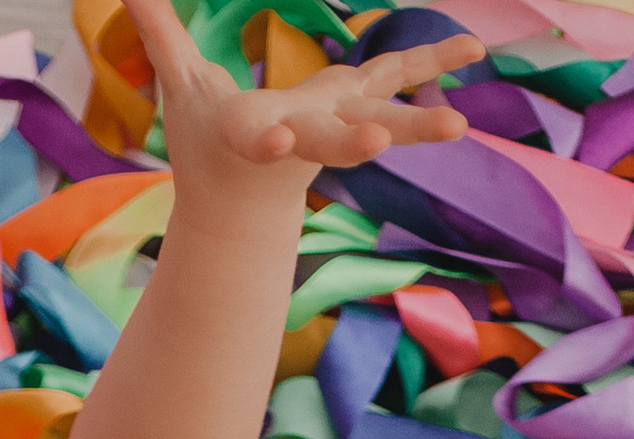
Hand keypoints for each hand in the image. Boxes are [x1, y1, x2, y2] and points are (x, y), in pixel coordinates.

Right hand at [118, 0, 473, 190]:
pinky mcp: (356, 109)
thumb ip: (160, 36)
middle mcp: (302, 137)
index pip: (259, 139)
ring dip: (418, 124)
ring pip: (379, 122)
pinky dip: (430, 65)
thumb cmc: (206, 145)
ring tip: (460, 123)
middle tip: (381, 145)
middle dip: (357, 145)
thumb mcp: (179, 92)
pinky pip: (397, 83)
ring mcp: (335, 127)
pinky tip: (473, 47)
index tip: (278, 138)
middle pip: (334, 141)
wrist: (244, 206)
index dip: (269, 138)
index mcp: (254, 138)